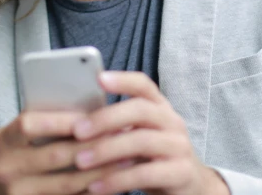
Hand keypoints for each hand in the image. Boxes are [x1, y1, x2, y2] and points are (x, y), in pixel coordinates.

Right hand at [0, 110, 134, 194]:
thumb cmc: (16, 158)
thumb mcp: (18, 139)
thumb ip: (44, 124)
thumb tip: (89, 109)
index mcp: (2, 141)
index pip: (30, 124)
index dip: (63, 120)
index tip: (94, 116)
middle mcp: (5, 169)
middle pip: (56, 155)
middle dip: (94, 145)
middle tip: (123, 134)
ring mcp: (18, 194)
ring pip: (68, 184)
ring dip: (101, 171)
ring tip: (127, 158)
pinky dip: (94, 193)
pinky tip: (114, 183)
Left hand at [71, 72, 229, 194]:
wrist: (190, 186)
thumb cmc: (154, 157)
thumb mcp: (139, 135)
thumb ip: (116, 125)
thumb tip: (71, 120)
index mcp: (160, 108)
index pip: (144, 86)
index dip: (123, 80)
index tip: (99, 78)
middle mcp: (172, 122)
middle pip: (141, 110)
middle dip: (106, 118)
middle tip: (77, 130)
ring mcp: (179, 147)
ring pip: (142, 141)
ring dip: (106, 150)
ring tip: (80, 161)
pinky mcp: (181, 173)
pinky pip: (145, 174)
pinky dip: (117, 180)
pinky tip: (96, 186)